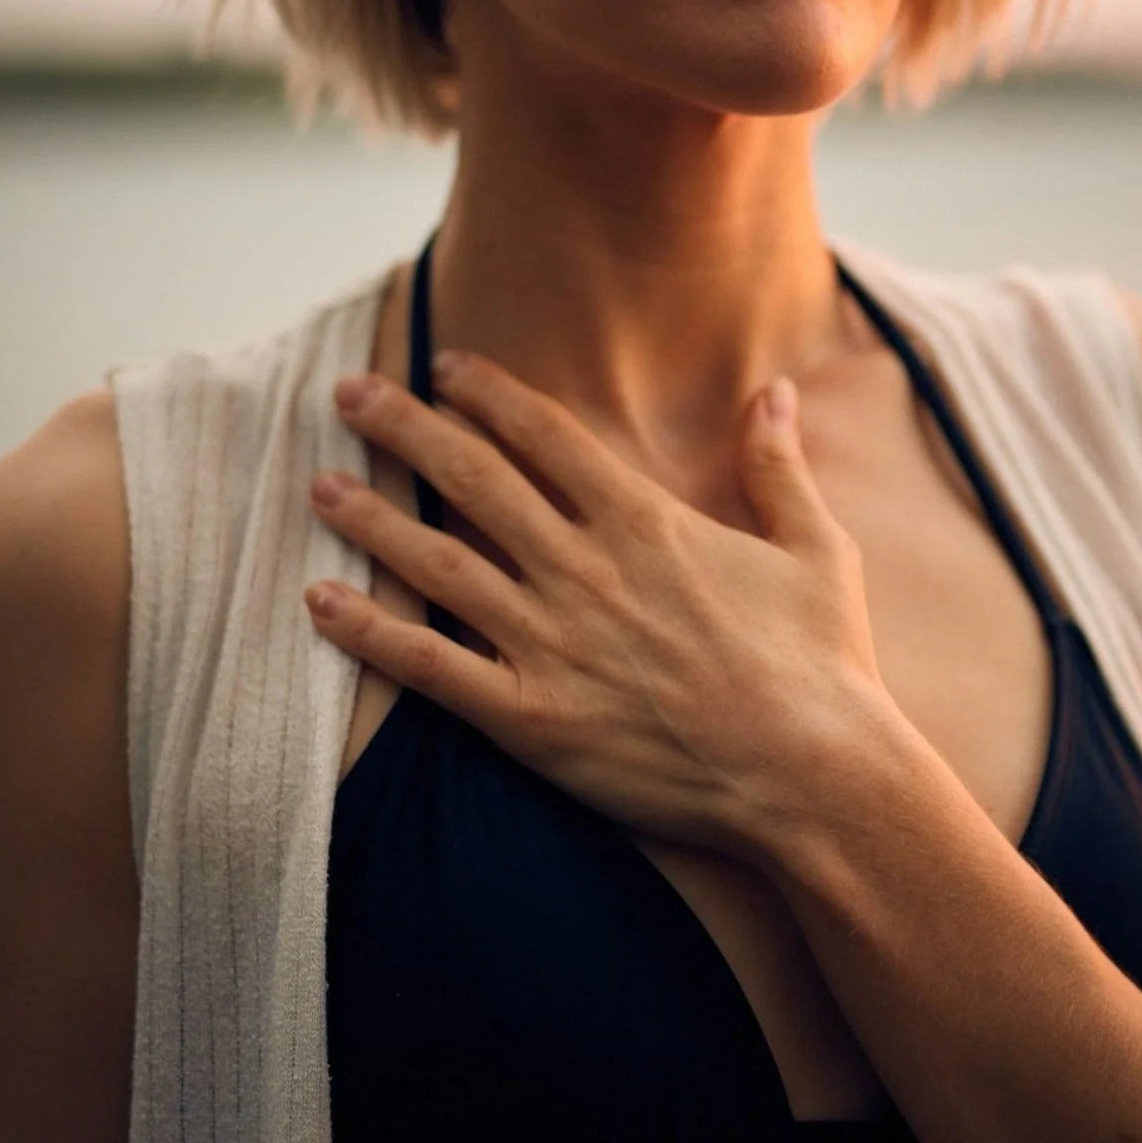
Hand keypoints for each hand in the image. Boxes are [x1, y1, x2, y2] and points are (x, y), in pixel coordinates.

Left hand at [305, 350, 894, 857]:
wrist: (814, 777)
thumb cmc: (822, 665)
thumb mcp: (817, 549)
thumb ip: (779, 465)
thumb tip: (776, 390)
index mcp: (645, 523)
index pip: (544, 434)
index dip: (486, 393)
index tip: (444, 365)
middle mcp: (584, 570)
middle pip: (472, 478)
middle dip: (405, 427)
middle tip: (349, 394)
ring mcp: (551, 644)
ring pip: (437, 563)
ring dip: (371, 518)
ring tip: (319, 484)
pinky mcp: (531, 719)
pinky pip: (430, 668)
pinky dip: (370, 633)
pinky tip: (318, 601)